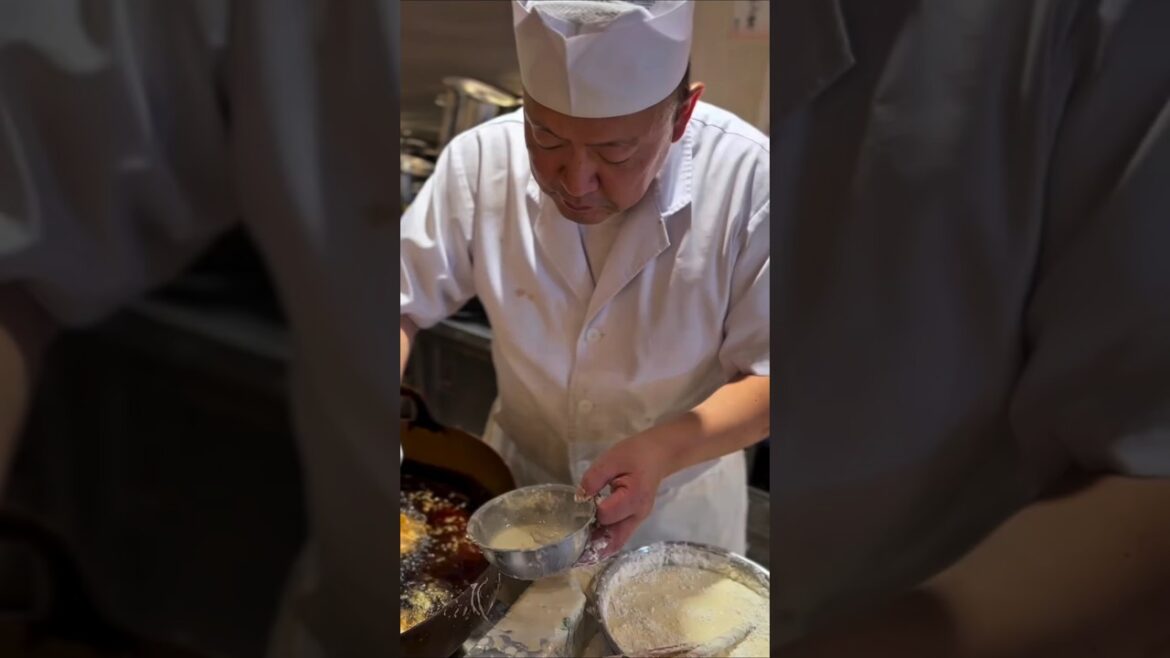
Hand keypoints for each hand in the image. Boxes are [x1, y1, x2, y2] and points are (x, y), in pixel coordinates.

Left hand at [578, 431, 674, 557]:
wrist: (658, 454)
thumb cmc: (635, 454)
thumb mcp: (611, 459)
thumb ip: (594, 478)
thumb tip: (579, 498)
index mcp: (634, 498)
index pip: (605, 515)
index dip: (590, 512)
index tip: (581, 504)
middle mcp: (638, 514)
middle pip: (613, 540)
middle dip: (592, 545)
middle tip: (571, 548)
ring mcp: (638, 519)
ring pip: (617, 541)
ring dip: (598, 546)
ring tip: (577, 548)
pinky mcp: (635, 519)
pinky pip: (619, 535)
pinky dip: (605, 540)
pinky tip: (590, 539)